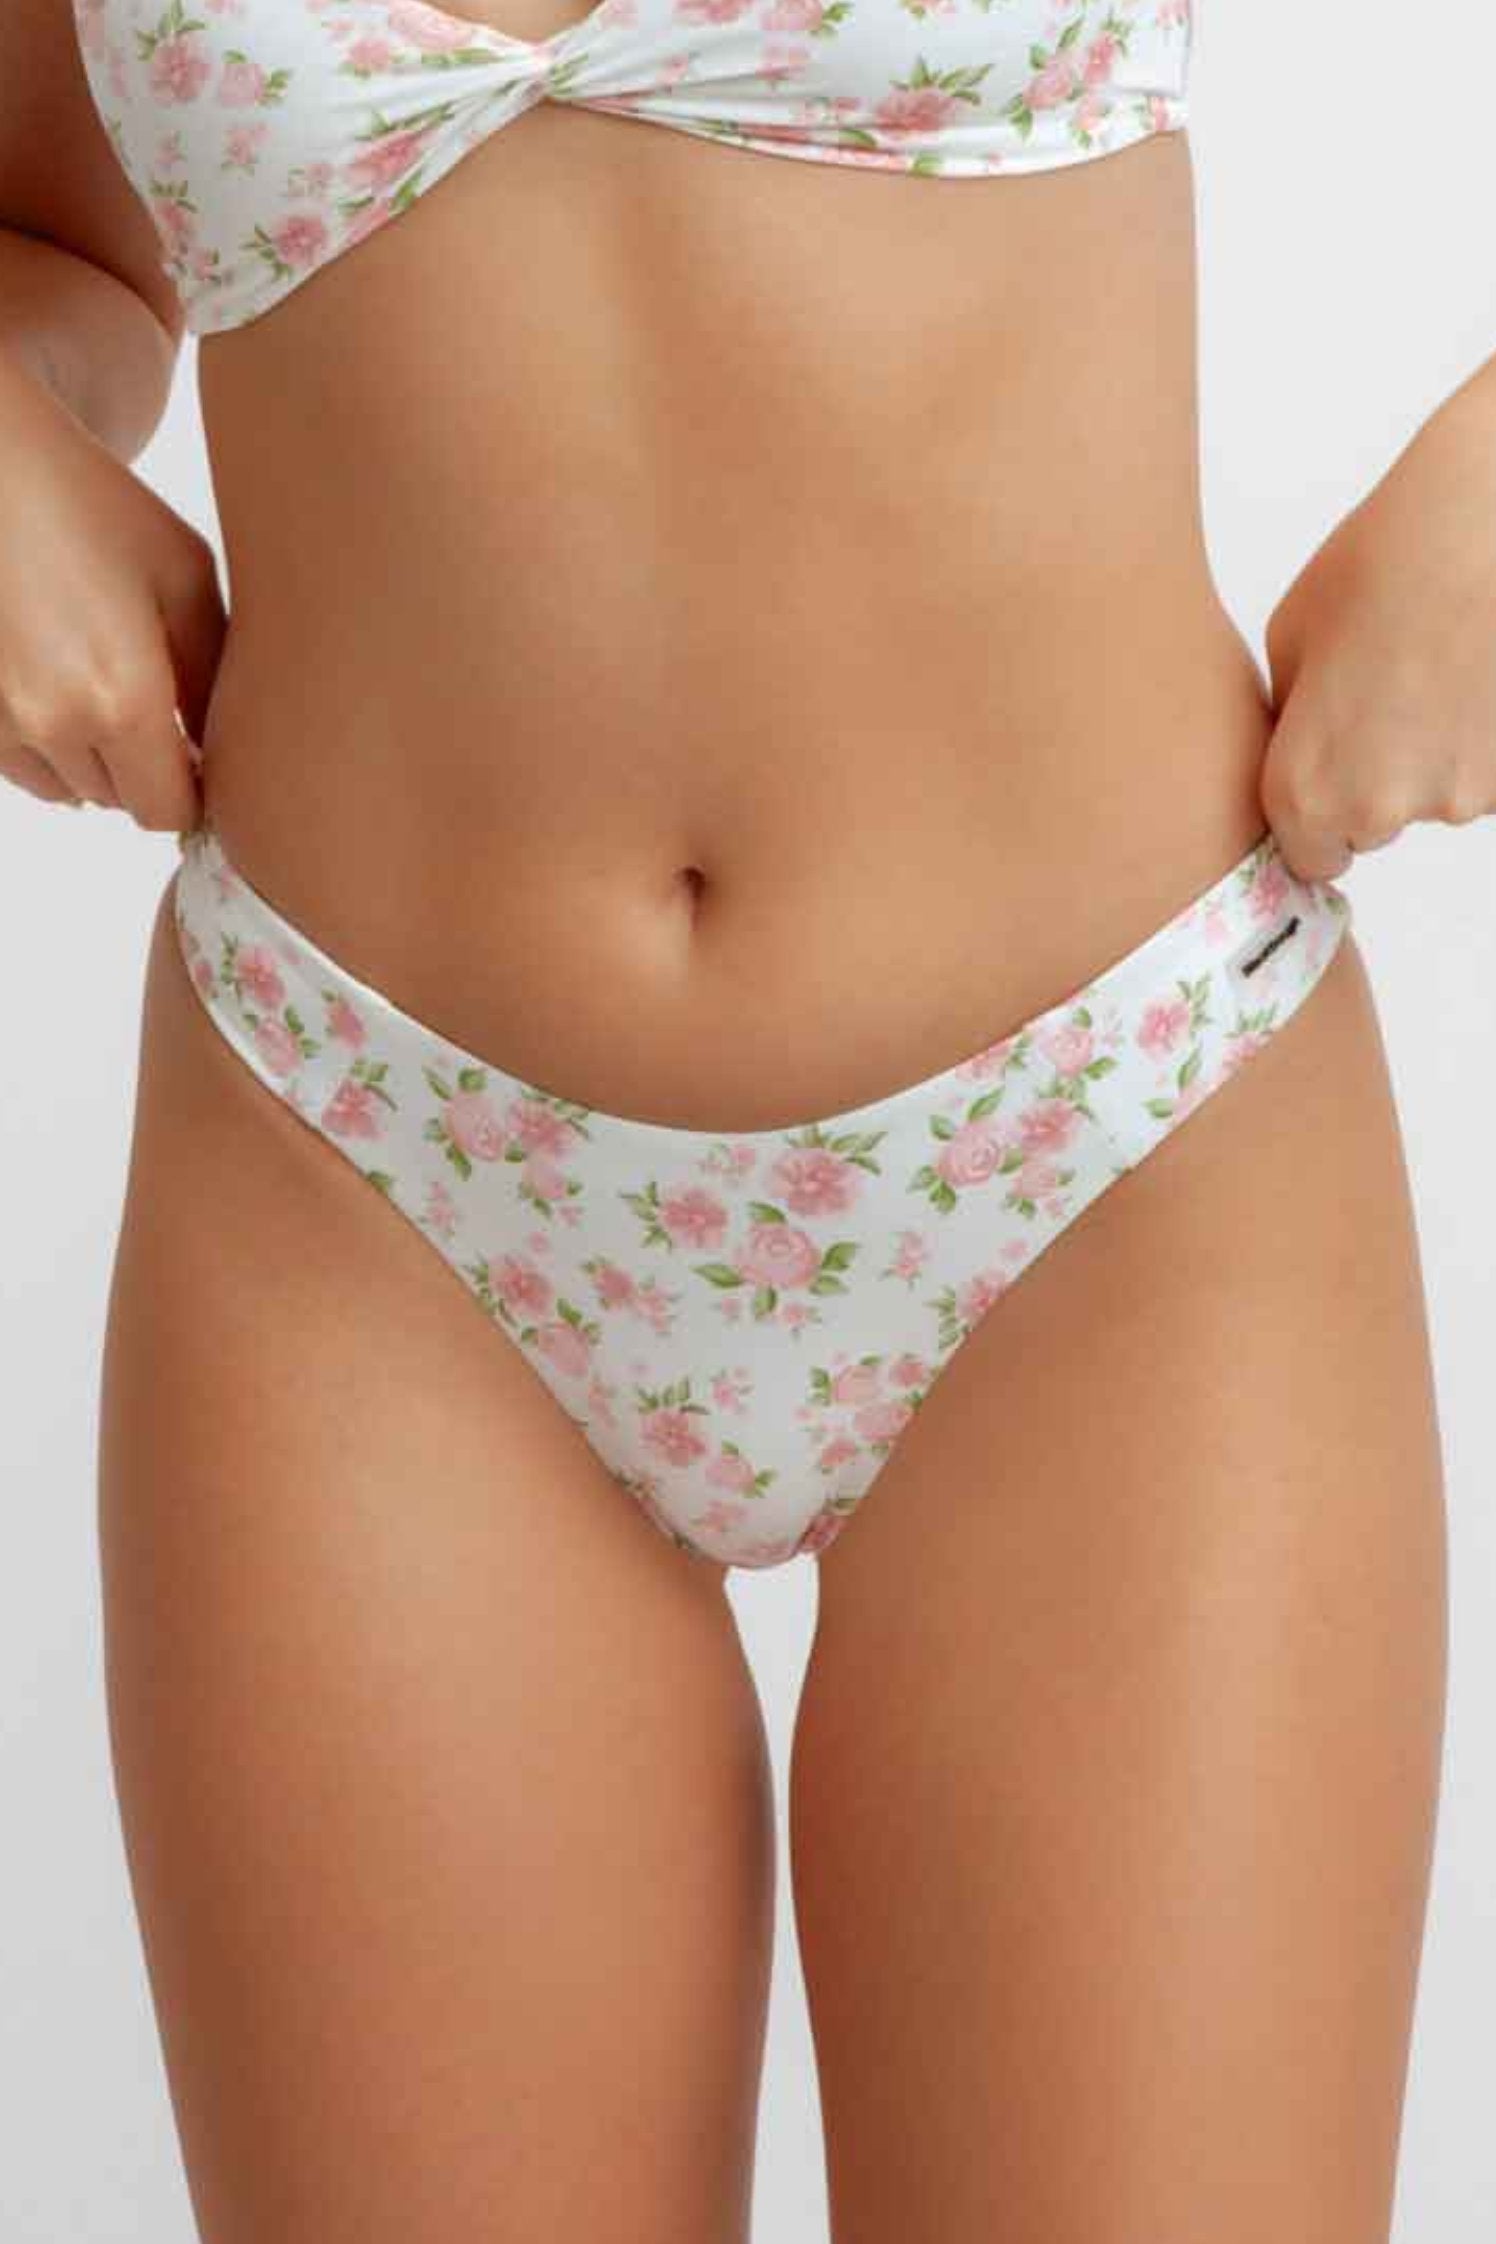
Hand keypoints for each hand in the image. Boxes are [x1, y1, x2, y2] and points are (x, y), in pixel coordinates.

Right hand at [0, 353, 224, 825]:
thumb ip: (211, 678)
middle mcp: (53, 723)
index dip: (194, 797)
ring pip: (70, 788)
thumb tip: (223, 749)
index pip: (166, 812)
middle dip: (151, 772)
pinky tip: (66, 687)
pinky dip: (51, 745)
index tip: (207, 765)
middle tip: (167, 715)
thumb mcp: (184, 578)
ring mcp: (0, 719)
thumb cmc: (92, 504)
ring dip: (99, 762)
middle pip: (121, 802)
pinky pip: (23, 765)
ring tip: (112, 690)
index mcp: (120, 698)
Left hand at [1259, 395, 1495, 881]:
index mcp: (1307, 788)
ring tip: (1437, 669)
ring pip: (1439, 793)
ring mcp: (1458, 796)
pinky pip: (1488, 770)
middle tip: (1389, 694)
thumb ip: (1289, 725)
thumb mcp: (1290, 644)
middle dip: (1377, 778)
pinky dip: (1484, 735)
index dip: (1320, 816)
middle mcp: (1379, 809)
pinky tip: (1475, 677)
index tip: (1330, 777)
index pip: (1310, 857)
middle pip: (1374, 825)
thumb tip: (1296, 751)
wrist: (1481, 530)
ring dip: (1438, 750)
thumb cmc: (1381, 566)